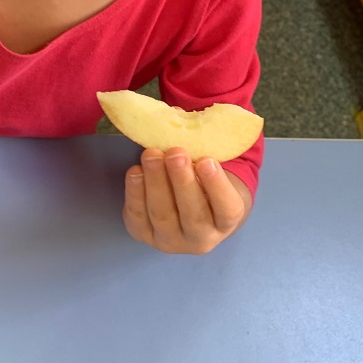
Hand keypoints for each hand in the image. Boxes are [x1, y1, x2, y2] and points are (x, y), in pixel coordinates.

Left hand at [123, 148, 250, 254]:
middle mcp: (202, 239)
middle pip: (192, 214)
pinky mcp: (146, 236)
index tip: (207, 160)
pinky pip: (139, 218)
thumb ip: (205, 153)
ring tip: (151, 155)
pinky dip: (135, 193)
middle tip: (175, 152)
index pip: (227, 208)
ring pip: (163, 215)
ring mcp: (173, 242)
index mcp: (226, 221)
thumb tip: (185, 121)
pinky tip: (135, 171)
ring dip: (155, 183)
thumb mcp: (213, 169)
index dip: (217, 185)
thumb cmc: (205, 182)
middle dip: (182, 180)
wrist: (189, 210)